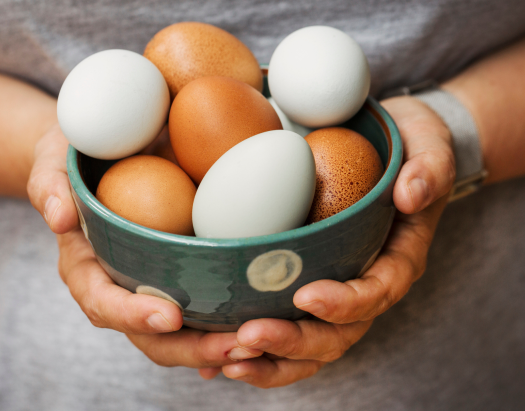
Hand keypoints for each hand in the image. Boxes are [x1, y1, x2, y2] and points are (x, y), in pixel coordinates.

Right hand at [27, 125, 250, 368]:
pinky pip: (199, 315)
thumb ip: (50, 183)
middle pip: (147, 334)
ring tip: (254, 349)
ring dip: (214, 348)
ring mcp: (149, 288)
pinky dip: (222, 333)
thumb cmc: (78, 160)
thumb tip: (58, 217)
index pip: (102, 301)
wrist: (102, 160)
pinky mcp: (177, 280)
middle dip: (188, 348)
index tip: (169, 316)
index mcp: (85, 267)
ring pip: (178, 336)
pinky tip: (254, 345)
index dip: (132, 315)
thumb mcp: (54, 161)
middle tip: (232, 348)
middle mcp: (118, 287)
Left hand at [207, 96, 455, 387]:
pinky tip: (219, 358)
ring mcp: (336, 291)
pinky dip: (258, 351)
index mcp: (398, 260)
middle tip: (249, 336)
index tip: (304, 297)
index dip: (344, 303)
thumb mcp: (429, 145)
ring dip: (271, 358)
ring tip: (229, 360)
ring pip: (310, 344)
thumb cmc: (407, 149)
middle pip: (338, 333)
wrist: (384, 150)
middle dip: (294, 341)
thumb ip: (429, 169)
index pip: (377, 293)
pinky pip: (287, 328)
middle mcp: (367, 286)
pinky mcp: (308, 288)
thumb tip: (410, 195)